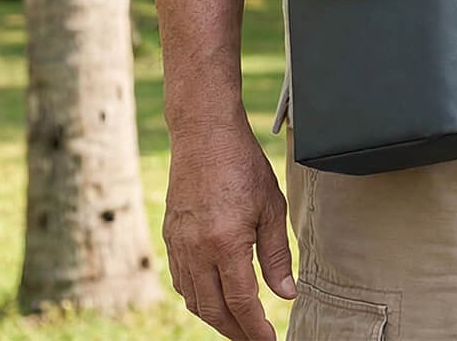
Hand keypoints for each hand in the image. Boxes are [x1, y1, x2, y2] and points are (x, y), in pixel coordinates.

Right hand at [164, 124, 294, 339]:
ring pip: (194, 300)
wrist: (204, 136)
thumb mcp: (271, 207)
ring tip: (236, 323)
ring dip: (215, 317)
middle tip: (253, 339)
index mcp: (226, 244)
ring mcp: (179, 246)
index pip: (241, 302)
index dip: (255, 328)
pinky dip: (197, 296)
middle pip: (214, 310)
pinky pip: (181, 281)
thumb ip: (277, 255)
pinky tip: (212, 296)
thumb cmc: (243, 165)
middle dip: (235, 331)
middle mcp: (197, 251)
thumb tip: (285, 294)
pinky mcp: (170, 237)